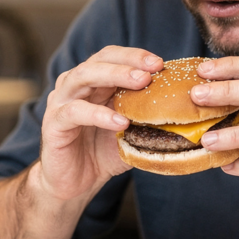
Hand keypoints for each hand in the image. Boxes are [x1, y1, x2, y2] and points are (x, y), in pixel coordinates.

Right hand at [36, 46, 160, 200]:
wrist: (74, 183)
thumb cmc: (102, 153)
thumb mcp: (130, 131)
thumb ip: (148, 116)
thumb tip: (185, 110)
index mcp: (92, 83)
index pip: (112, 57)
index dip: (135, 56)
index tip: (160, 63)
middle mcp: (74, 86)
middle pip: (98, 61)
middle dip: (128, 62)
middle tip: (153, 69)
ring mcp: (61, 102)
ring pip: (83, 77)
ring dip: (114, 76)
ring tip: (141, 83)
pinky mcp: (53, 123)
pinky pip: (76, 112)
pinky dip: (100, 114)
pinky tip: (120, 122)